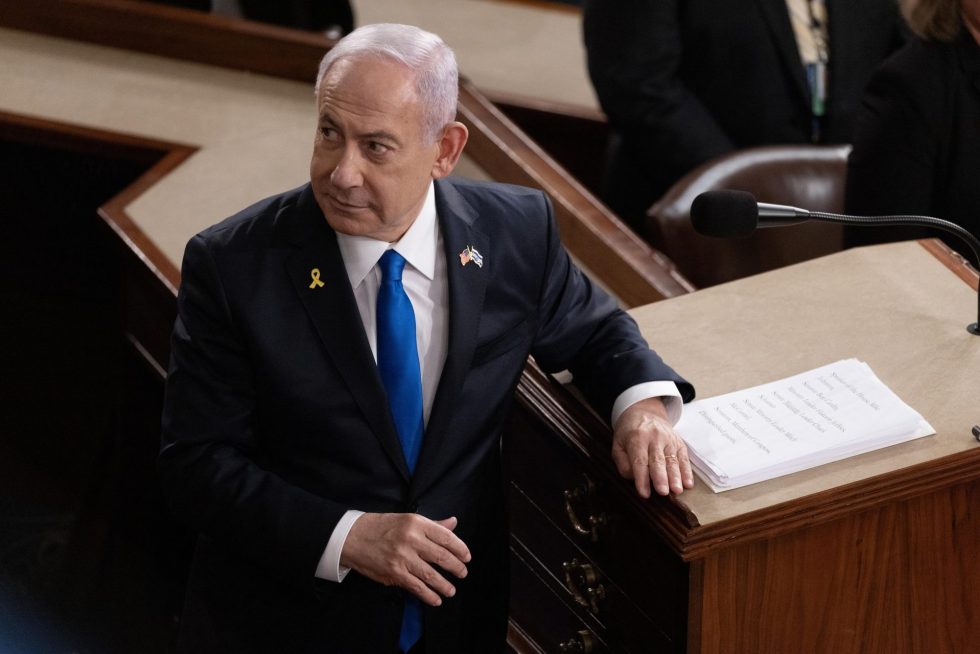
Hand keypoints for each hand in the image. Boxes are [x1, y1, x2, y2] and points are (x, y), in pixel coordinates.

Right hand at [340, 513, 470, 605]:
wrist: (352, 537)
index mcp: (416, 523)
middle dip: (456, 567)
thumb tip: (454, 523)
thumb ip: (432, 524)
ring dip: (444, 585)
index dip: (460, 548)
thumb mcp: (407, 519)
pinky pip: (416, 587)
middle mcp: (411, 539)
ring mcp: (402, 557)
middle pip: (441, 556)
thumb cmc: (382, 527)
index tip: (467, 557)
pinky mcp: (393, 573)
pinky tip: (436, 599)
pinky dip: (428, 595)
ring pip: (431, 575)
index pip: (446, 537)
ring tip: (451, 591)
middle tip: (463, 573)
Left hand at [612, 397, 693, 497]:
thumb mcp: (618, 445)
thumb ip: (623, 463)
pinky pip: (684, 458)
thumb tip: (634, 478)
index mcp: (637, 437)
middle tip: (663, 492)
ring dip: (676, 477)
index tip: (644, 494)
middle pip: (658, 460)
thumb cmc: (629, 433)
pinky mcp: (679, 443)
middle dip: (661, 477)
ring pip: (672, 460)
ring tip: (677, 490)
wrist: (644, 412)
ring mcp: (669, 439)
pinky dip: (687, 472)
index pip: (639, 461)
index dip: (642, 478)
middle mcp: (654, 437)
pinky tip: (688, 483)